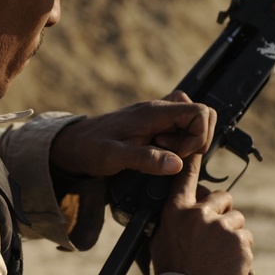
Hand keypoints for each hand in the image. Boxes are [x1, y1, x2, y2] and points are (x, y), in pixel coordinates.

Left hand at [49, 92, 216, 177]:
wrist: (72, 144)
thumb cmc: (90, 148)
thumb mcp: (114, 157)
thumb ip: (146, 159)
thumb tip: (177, 164)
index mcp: (153, 112)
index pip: (199, 112)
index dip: (198, 136)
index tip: (178, 156)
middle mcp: (159, 110)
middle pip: (201, 114)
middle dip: (197, 139)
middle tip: (173, 156)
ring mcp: (157, 117)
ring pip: (191, 122)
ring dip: (187, 142)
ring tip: (163, 156)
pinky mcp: (154, 126)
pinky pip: (179, 129)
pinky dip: (178, 144)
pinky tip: (160, 155)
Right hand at [149, 152, 254, 274]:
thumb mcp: (161, 243)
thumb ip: (173, 223)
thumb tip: (183, 212)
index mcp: (176, 212)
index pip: (185, 179)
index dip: (192, 161)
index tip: (196, 146)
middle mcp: (199, 214)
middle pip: (223, 198)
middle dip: (224, 213)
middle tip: (217, 236)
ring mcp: (222, 226)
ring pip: (238, 221)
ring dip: (234, 235)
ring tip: (221, 257)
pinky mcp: (240, 240)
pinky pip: (246, 239)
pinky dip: (242, 253)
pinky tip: (229, 266)